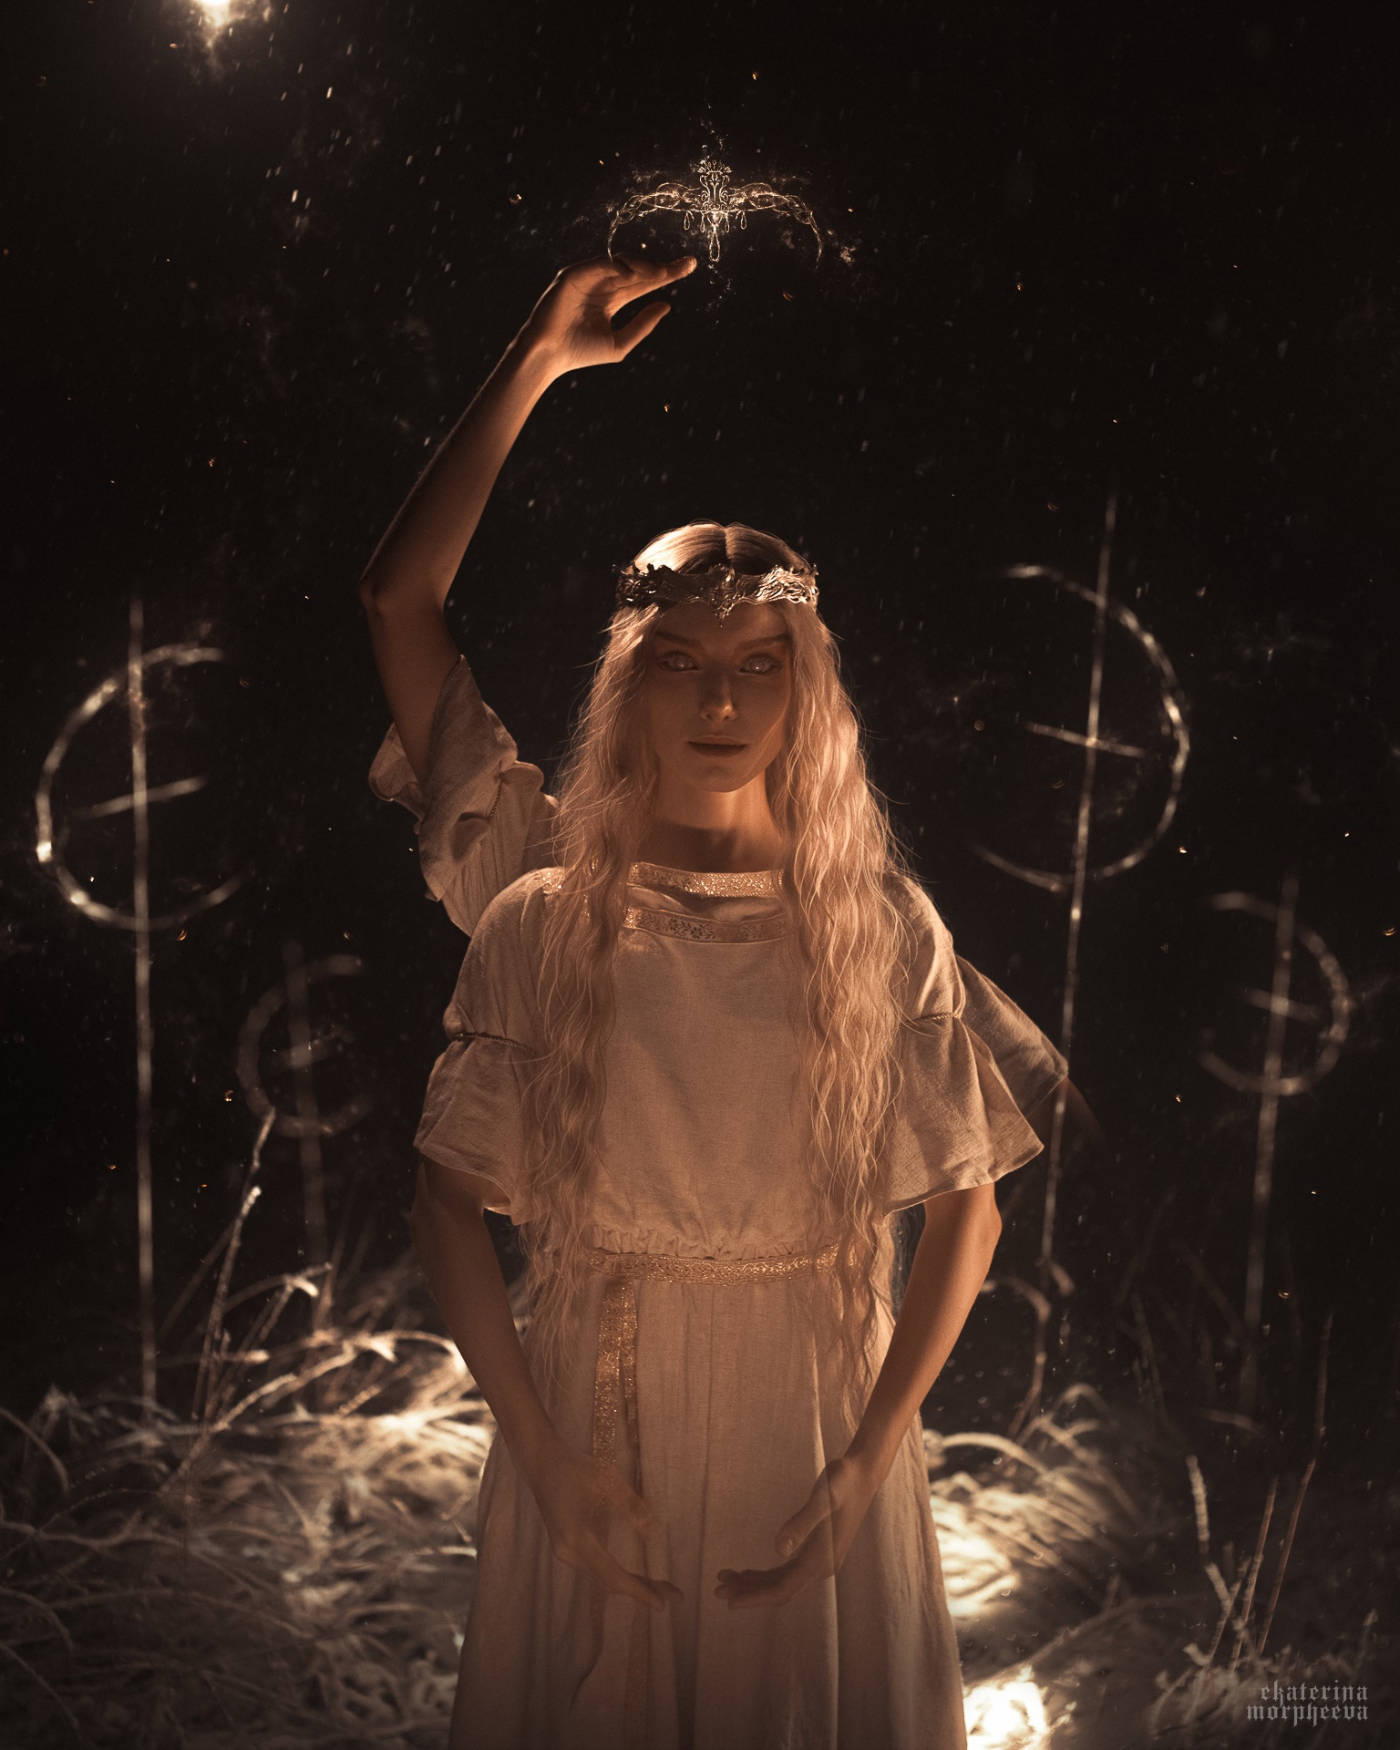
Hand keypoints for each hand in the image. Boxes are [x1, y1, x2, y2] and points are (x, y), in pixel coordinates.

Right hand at [517, 254, 696, 378]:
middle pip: (639, 270)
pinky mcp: (574, 274)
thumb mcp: (619, 343)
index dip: (667, 275)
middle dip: (663, 266)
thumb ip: (642, 325)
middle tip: (688, 264)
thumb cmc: (580, 352)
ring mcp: (589, 277)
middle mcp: (603, 284)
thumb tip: (666, 305)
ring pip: (622, 264)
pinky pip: (600, 264)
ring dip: (644, 266)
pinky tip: (632, 274)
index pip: (645, 283)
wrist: (549, 355)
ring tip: (663, 273)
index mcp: (613, 299)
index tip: (690, 267)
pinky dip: (616, 266)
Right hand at [526, 1436, 680, 1613]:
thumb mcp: (607, 1479)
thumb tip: (655, 1532)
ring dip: (632, 1585)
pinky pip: (596, 1569)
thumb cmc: (575, 1466)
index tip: (664, 1604)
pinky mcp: (567, 1548)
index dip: (639, 1592)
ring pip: (603, 1578)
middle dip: (643, 1590)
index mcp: (577, 1538)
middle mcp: (569, 1552)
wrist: (540, 1462)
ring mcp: (565, 1552)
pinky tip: (637, 1578)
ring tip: (663, 1588)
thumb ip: (631, 1505)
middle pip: (609, 1582)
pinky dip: (618, 1575)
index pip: (613, 1576)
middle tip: (676, 1596)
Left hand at [714, 1451, 882, 1609]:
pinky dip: (766, 1575)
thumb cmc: (843, 1482)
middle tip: (717, 1589)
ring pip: (782, 1582)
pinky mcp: (816, 1552)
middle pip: (780, 1590)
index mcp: (821, 1561)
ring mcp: (819, 1561)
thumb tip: (778, 1549)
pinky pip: (787, 1572)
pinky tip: (748, 1572)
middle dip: (749, 1592)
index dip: (755, 1597)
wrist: (862, 1474)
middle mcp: (821, 1567)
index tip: (729, 1601)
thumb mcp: (822, 1498)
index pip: (782, 1590)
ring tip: (726, 1579)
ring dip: (754, 1584)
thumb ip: (801, 1523)